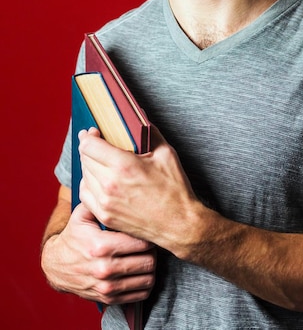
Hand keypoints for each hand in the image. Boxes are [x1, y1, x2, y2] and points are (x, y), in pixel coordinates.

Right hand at [41, 201, 155, 304]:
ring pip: (148, 279)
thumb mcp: (82, 215)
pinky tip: (140, 271)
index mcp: (101, 245)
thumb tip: (118, 183)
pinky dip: (145, 283)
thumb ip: (100, 200)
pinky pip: (140, 294)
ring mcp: (107, 287)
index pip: (141, 242)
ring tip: (146, 256)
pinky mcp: (109, 299)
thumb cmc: (74, 236)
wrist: (56, 266)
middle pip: (148, 261)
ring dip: (151, 267)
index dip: (149, 234)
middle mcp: (105, 268)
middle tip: (149, 243)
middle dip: (153, 251)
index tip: (148, 229)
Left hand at [78, 125, 202, 254]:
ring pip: (83, 176)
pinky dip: (87, 184)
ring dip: (88, 165)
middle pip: (84, 158)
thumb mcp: (166, 153)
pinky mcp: (105, 216)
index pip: (89, 145)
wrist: (179, 224)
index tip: (93, 132)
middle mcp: (110, 184)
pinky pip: (85, 195)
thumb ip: (150, 133)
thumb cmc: (174, 189)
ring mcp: (105, 202)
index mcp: (124, 165)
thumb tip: (140, 117)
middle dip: (88, 147)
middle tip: (93, 142)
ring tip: (97, 160)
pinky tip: (96, 179)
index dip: (89, 135)